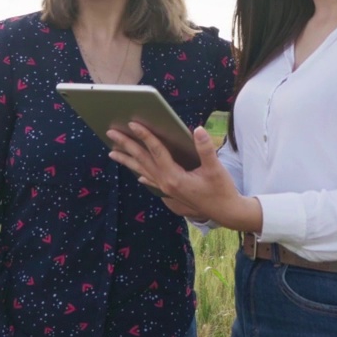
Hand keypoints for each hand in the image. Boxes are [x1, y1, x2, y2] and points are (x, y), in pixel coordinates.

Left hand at [108, 124, 261, 232]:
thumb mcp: (215, 168)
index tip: (132, 124)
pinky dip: (142, 174)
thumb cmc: (221, 190)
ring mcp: (167, 189)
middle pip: (143, 159)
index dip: (145, 136)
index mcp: (174, 176)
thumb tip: (198, 129)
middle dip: (126, 145)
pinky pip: (152, 180)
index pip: (156, 151)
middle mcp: (166, 182)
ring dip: (127, 160)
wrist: (226, 212)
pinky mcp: (171, 192)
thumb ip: (205, 149)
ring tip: (112, 151)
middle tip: (110, 132)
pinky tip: (137, 174)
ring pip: (142, 170)